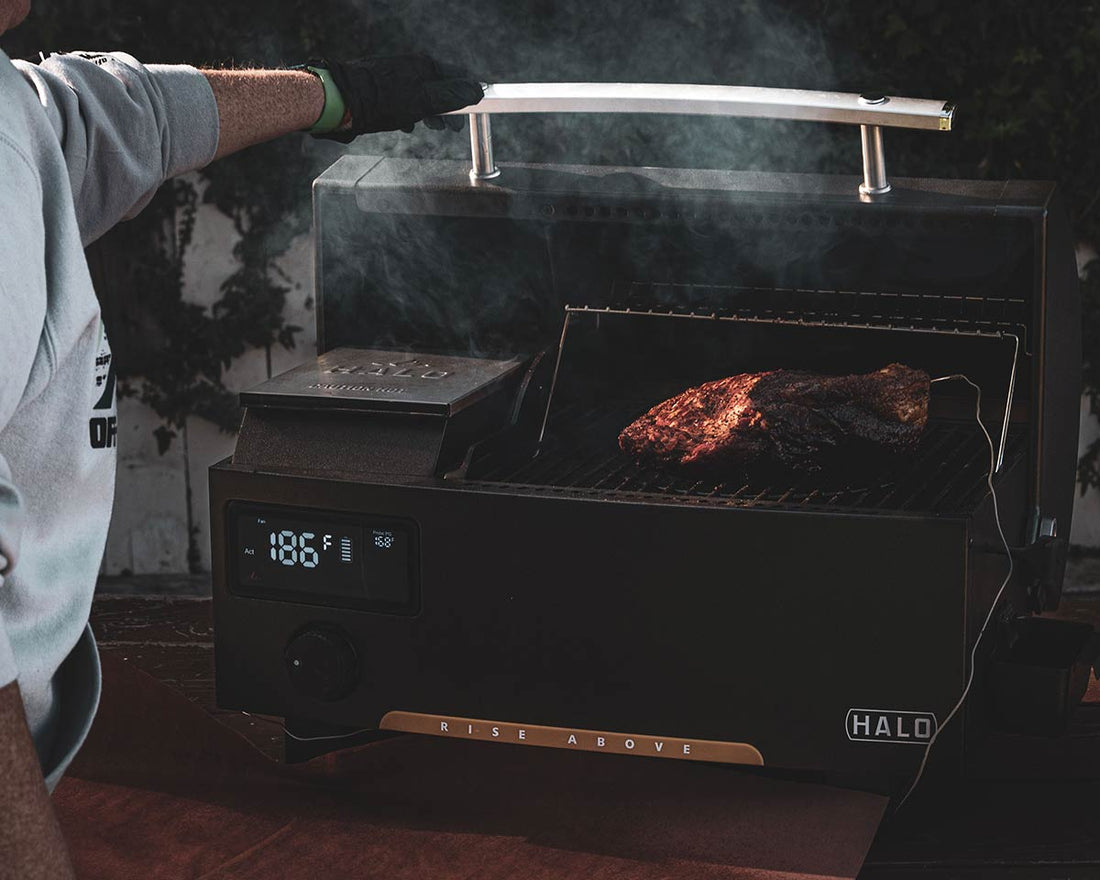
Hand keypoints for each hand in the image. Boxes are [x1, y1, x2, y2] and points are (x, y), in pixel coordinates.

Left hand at [315, 54, 482, 140]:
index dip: (469, 96)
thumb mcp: (422, 102)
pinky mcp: (382, 86)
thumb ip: (450, 97)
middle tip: (452, 127)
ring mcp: (396, 75)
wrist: (340, 100)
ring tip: (431, 126)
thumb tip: (475, 91)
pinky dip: (412, 112)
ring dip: (431, 112)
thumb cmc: (380, 101)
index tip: (473, 113)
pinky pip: (406, 98)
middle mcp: (411, 66)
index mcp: (424, 66)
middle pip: (441, 86)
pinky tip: (407, 123)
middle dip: (450, 108)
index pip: (459, 76)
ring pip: (423, 94)